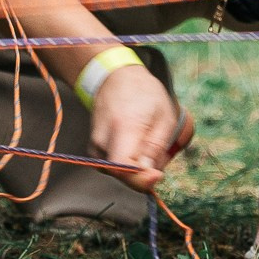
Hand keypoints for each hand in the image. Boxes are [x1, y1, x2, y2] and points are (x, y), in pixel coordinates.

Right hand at [88, 63, 184, 193]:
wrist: (117, 79)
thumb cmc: (144, 95)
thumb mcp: (164, 118)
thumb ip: (156, 150)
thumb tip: (149, 178)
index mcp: (123, 126)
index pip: (123, 168)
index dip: (140, 179)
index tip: (157, 175)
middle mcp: (103, 138)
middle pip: (123, 175)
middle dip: (144, 173)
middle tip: (157, 152)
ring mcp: (95, 145)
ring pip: (119, 173)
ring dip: (137, 167)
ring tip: (145, 142)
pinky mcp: (94, 150)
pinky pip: (114, 167)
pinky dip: (128, 162)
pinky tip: (134, 144)